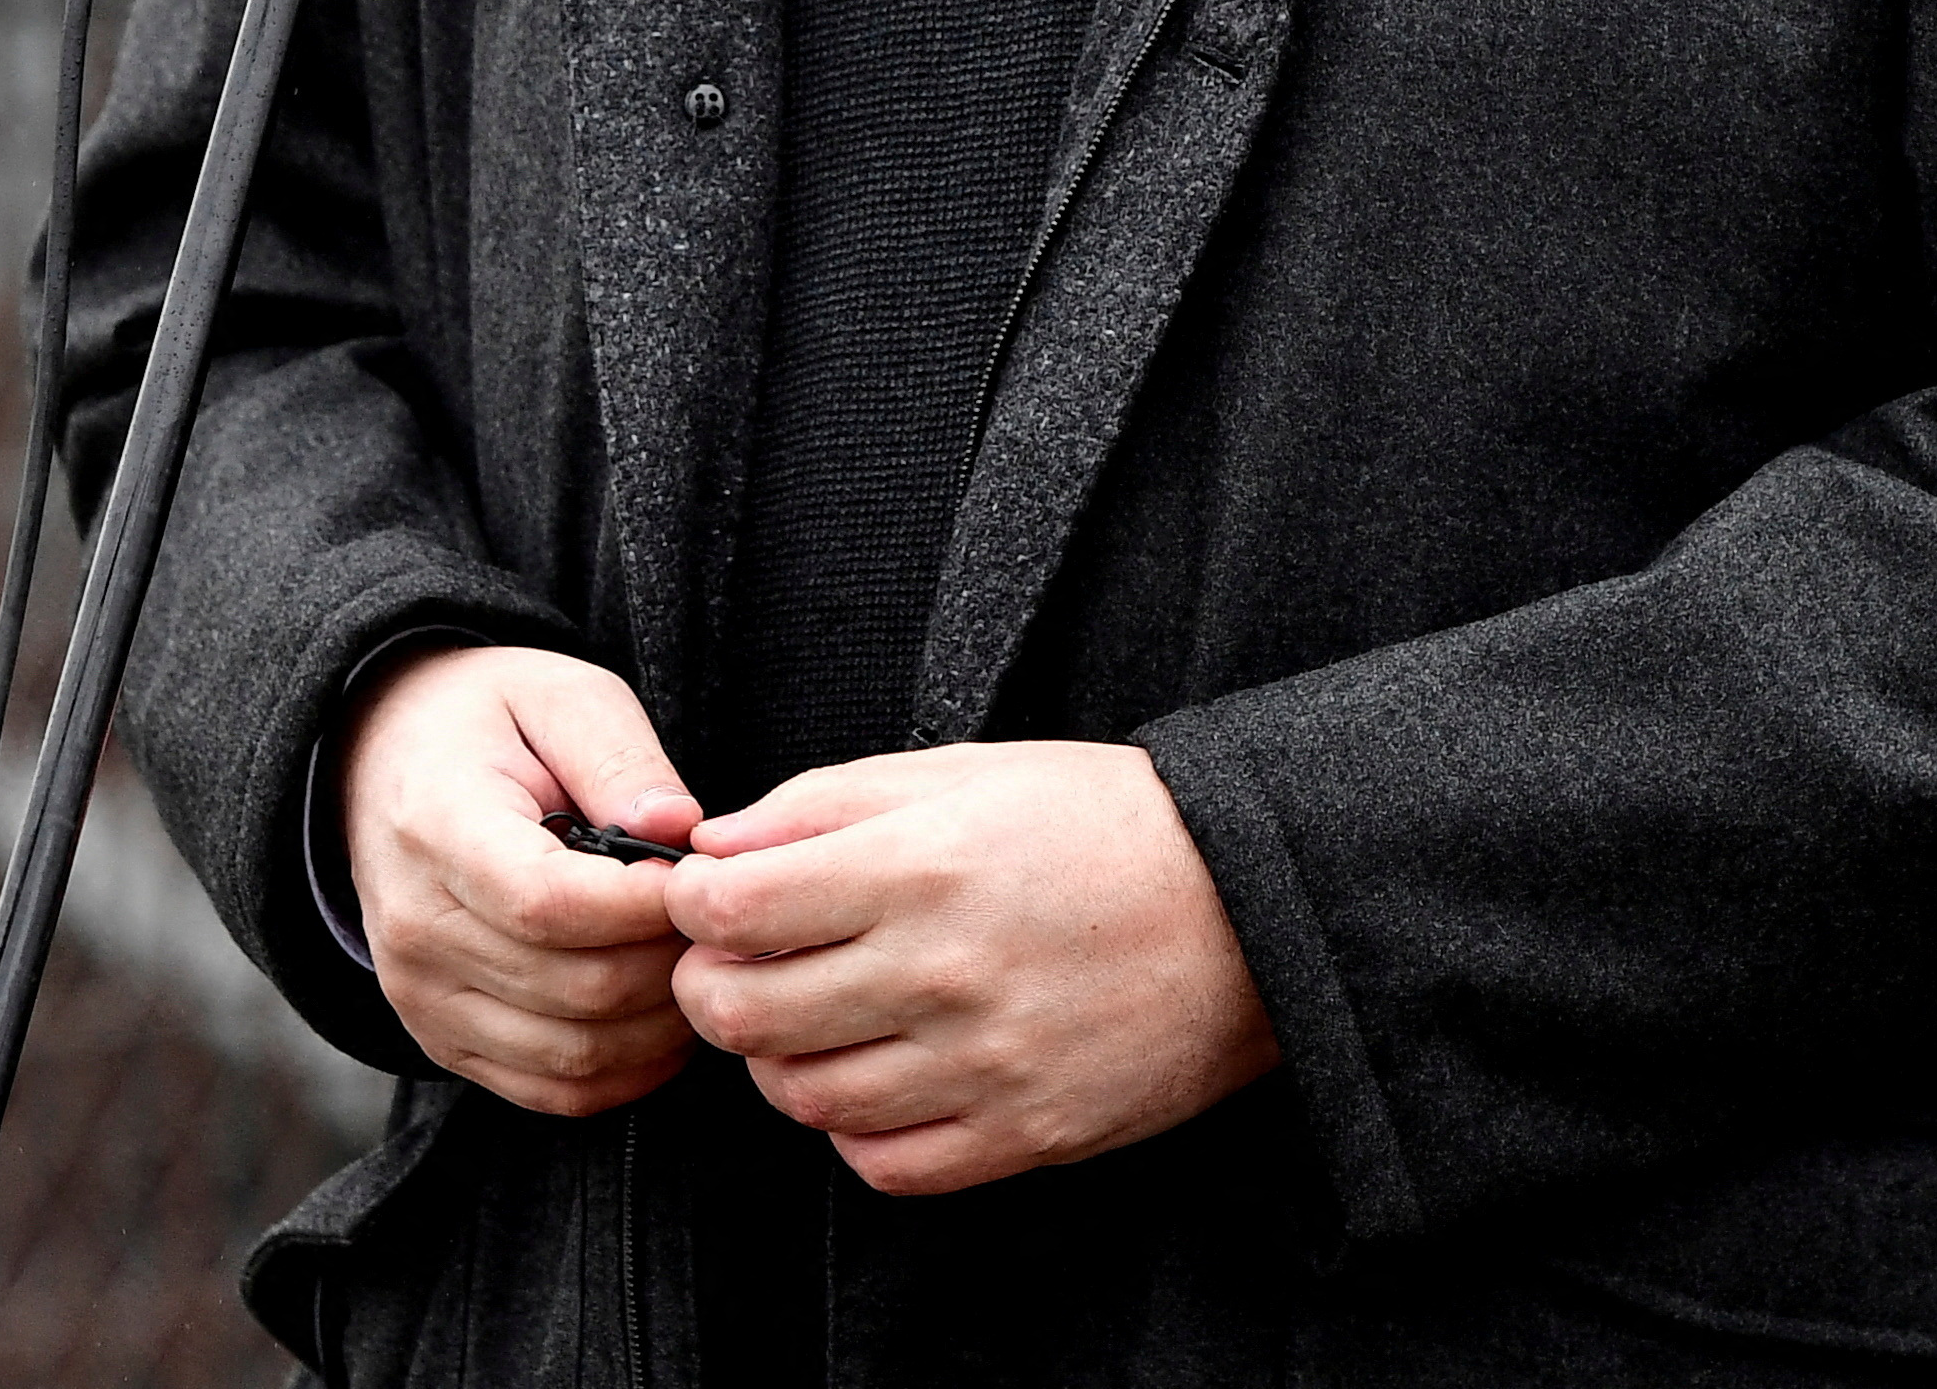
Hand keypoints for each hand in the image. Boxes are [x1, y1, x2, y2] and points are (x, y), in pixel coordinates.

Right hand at [336, 644, 702, 1115]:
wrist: (383, 763)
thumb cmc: (487, 723)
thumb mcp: (557, 694)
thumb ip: (620, 756)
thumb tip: (680, 829)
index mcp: (436, 825)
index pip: (550, 904)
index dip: (645, 907)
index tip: (700, 878)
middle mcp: (414, 926)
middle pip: (577, 988)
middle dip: (670, 962)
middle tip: (714, 921)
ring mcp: (420, 995)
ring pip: (575, 1053)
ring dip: (661, 1023)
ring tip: (693, 961)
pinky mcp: (439, 1038)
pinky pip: (552, 1092)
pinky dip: (626, 1070)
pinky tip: (659, 1017)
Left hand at [664, 741, 1274, 1194]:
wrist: (1248, 905)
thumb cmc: (1095, 821)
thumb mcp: (957, 772)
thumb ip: (821, 804)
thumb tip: (711, 847)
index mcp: (918, 866)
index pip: (731, 908)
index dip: (689, 903)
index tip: (702, 896)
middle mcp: (942, 971)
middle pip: (744, 1013)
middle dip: (709, 985)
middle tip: (731, 964)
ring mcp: (985, 1064)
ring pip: (805, 1098)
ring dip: (779, 1060)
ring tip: (807, 1018)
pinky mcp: (1027, 1133)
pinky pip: (885, 1164)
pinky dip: (855, 1129)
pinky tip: (875, 1076)